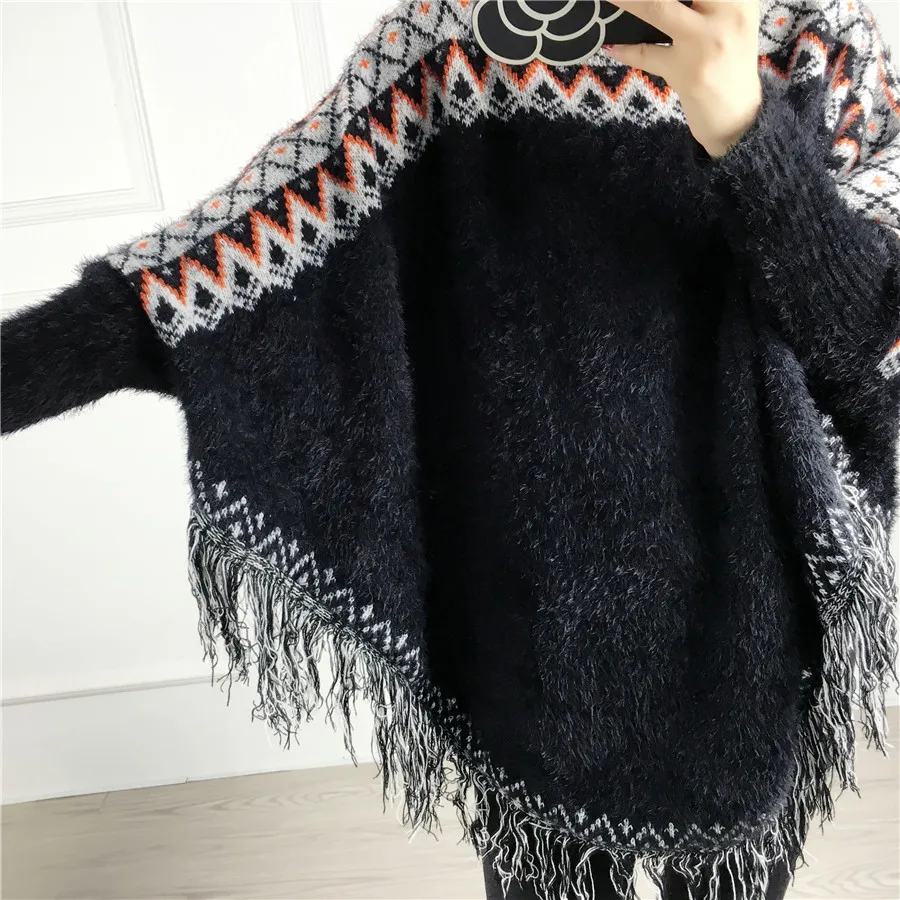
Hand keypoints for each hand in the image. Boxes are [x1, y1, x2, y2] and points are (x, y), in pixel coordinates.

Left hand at [604, 0, 762, 157]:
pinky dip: (625, 49)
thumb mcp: (731, 17)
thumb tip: (652, 0)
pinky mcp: (686, 73)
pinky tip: (609, 44)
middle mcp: (727, 12)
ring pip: (657, 8)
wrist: (738, 115)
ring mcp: (705, 44)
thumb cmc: (728, 59)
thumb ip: (706, 1)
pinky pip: (647, 55)